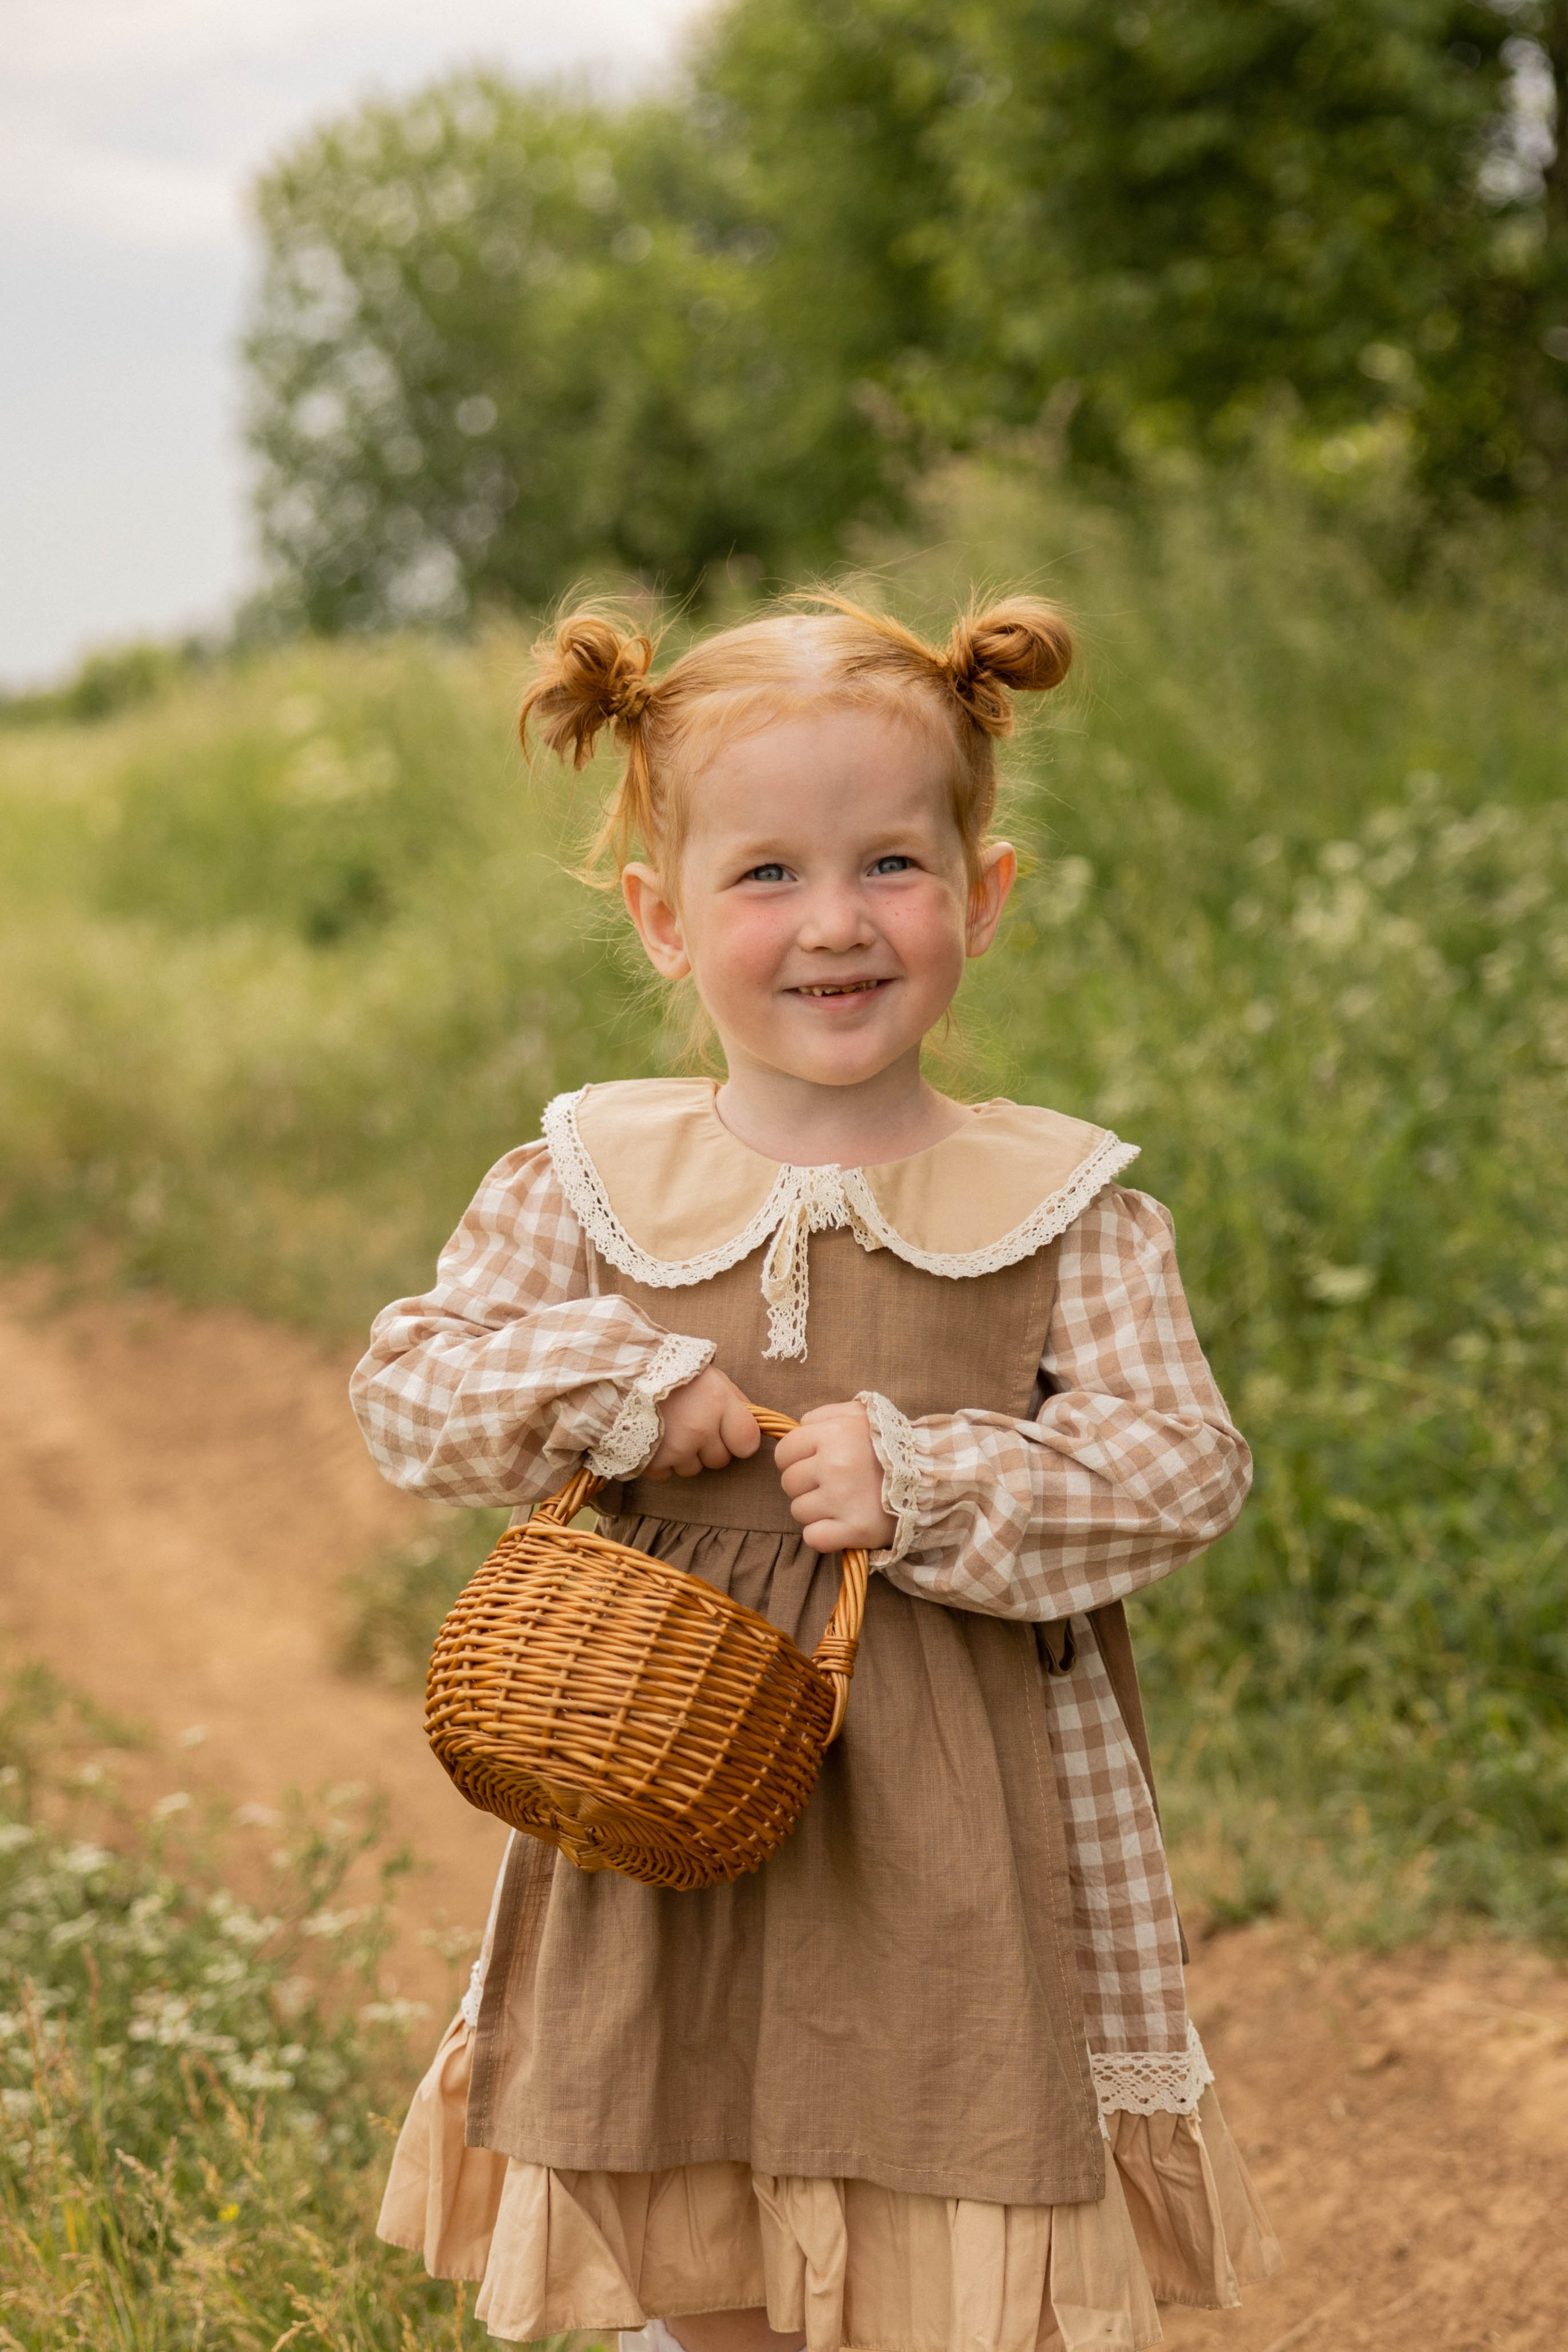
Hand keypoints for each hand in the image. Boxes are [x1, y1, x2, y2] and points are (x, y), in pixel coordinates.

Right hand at [643, 1366, 761, 1479]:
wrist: (620, 1374)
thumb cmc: (670, 1372)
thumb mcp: (709, 1376)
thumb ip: (733, 1401)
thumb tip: (751, 1426)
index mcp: (718, 1401)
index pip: (748, 1442)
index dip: (739, 1440)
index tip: (730, 1433)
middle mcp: (700, 1427)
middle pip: (720, 1460)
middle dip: (709, 1448)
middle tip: (690, 1424)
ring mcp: (676, 1447)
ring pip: (693, 1469)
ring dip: (685, 1455)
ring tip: (670, 1429)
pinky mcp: (653, 1461)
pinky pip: (667, 1473)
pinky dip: (662, 1461)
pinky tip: (654, 1438)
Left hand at [774, 1401, 894, 1554]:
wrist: (931, 1476)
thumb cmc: (890, 1442)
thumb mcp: (859, 1414)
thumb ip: (824, 1414)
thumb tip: (798, 1428)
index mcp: (833, 1434)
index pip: (784, 1453)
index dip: (794, 1459)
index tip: (812, 1464)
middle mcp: (834, 1466)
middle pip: (789, 1483)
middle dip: (805, 1485)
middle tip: (830, 1484)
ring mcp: (843, 1500)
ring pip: (799, 1511)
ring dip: (814, 1510)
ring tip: (839, 1503)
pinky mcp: (856, 1530)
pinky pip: (814, 1537)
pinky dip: (823, 1535)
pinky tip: (840, 1525)